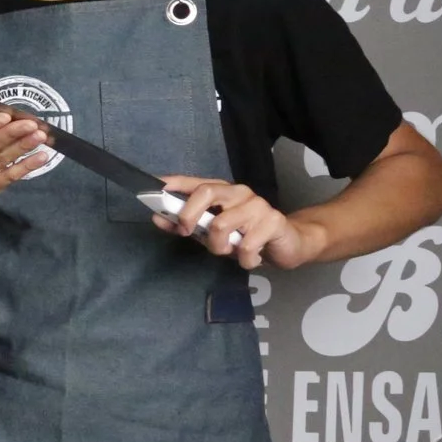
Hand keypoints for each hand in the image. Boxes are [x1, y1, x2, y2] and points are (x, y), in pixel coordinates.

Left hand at [154, 175, 317, 269]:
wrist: (288, 244)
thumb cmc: (245, 237)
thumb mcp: (212, 234)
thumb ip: (187, 226)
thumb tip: (157, 218)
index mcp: (222, 191)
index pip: (195, 182)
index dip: (173, 183)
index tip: (154, 187)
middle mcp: (239, 193)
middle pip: (206, 192)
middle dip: (189, 214)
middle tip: (187, 232)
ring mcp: (257, 205)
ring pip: (222, 225)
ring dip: (219, 247)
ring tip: (230, 251)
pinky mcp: (274, 221)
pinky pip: (246, 245)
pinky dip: (243, 259)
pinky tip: (250, 258)